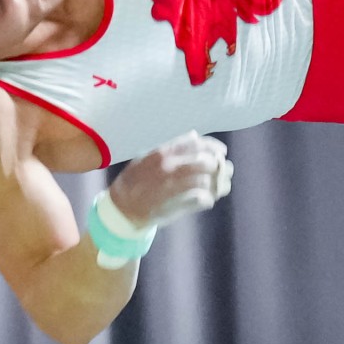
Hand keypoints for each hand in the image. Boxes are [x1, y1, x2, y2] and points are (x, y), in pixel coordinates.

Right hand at [108, 131, 232, 225]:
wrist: (122, 208)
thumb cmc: (136, 180)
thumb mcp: (148, 157)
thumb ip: (172, 147)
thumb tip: (195, 135)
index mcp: (162, 153)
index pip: (196, 144)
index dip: (213, 147)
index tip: (221, 152)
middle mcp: (168, 168)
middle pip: (206, 162)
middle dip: (217, 166)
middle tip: (220, 170)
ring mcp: (172, 188)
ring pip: (206, 181)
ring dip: (216, 184)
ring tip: (217, 186)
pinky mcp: (176, 206)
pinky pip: (202, 200)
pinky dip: (208, 199)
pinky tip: (206, 199)